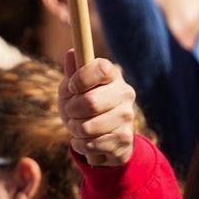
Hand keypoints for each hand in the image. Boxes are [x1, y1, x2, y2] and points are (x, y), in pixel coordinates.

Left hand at [57, 51, 136, 166]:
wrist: (100, 138)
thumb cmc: (82, 107)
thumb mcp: (72, 89)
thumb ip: (72, 73)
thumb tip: (71, 53)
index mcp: (112, 75)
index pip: (101, 69)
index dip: (81, 78)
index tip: (72, 86)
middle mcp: (125, 93)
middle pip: (90, 102)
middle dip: (72, 110)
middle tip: (71, 112)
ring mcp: (127, 117)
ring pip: (88, 127)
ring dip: (75, 129)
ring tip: (79, 127)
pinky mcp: (125, 139)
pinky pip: (91, 144)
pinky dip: (80, 144)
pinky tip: (86, 140)